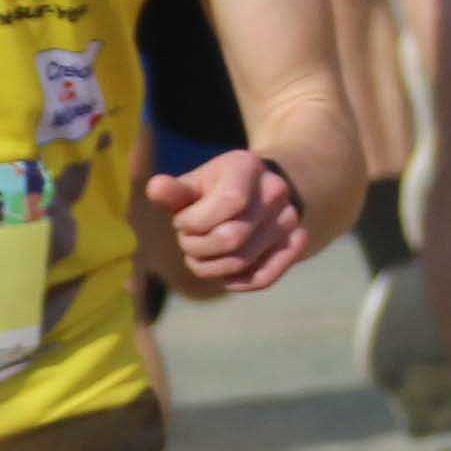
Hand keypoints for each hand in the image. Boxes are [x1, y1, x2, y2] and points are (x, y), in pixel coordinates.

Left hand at [146, 152, 310, 294]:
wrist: (259, 191)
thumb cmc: (215, 190)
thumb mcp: (194, 183)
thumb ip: (174, 191)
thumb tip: (154, 187)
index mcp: (248, 167)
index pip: (230, 202)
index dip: (194, 221)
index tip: (181, 221)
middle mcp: (275, 192)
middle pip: (232, 238)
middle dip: (196, 247)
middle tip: (187, 241)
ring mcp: (289, 219)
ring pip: (242, 262)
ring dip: (209, 267)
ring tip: (200, 255)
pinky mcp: (296, 244)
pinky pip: (263, 278)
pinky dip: (235, 283)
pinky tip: (223, 274)